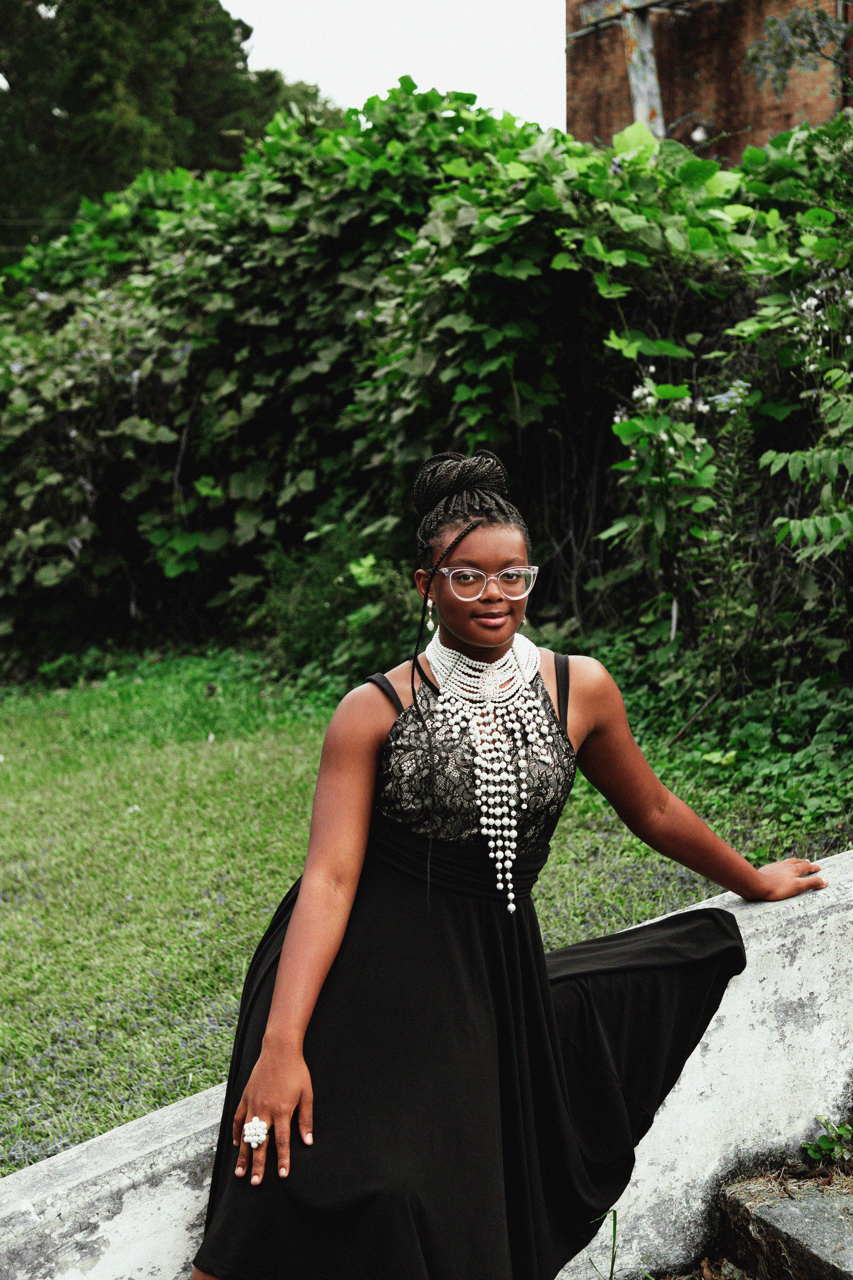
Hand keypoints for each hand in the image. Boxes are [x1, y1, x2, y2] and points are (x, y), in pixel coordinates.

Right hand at [232, 1041, 313, 1184]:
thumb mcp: (307, 1094)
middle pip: (260, 1143)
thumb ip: (306, 1119)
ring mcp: (252, 1104)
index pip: (282, 1141)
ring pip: (245, 1135)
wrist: (279, 1049)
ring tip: (240, 1172)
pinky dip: (236, 1133)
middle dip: (258, 1164)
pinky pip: (238, 1119)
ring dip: (243, 1155)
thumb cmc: (296, 1071)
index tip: (283, 1175)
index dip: (283, 1160)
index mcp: (282, 1110)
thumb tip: (308, 1141)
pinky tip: (236, 1144)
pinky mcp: (245, 1097)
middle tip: (255, 1182)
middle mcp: (265, 1110)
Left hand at [748, 856, 825, 900]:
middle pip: (796, 862)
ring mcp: (774, 866)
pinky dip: (781, 865)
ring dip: (792, 862)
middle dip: (803, 862)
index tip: (818, 867)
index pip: (806, 867)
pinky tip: (778, 867)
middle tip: (808, 862)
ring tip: (794, 862)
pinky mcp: (766, 869)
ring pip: (786, 862)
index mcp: (793, 869)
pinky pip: (776, 865)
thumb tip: (825, 881)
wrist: (756, 884)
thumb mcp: (798, 887)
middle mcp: (784, 865)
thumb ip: (811, 883)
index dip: (813, 867)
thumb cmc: (778, 887)